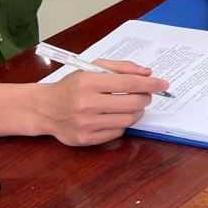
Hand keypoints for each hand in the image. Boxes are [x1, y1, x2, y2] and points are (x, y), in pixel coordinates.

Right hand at [37, 59, 170, 146]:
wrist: (44, 108)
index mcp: (88, 82)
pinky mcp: (86, 139)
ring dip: (137, 111)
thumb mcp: (91, 69)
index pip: (129, 84)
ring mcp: (86, 124)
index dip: (150, 84)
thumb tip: (147, 73)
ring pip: (128, 119)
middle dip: (145, 98)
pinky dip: (122, 123)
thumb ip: (120, 68)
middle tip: (145, 95)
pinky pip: (117, 132)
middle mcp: (86, 104)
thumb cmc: (71, 86)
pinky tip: (115, 116)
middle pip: (133, 103)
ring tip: (132, 105)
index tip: (163, 84)